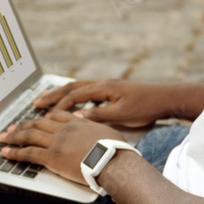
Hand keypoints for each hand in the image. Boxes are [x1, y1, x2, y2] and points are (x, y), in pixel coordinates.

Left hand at [0, 110, 126, 184]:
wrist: (112, 161)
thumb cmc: (115, 150)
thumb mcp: (106, 132)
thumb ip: (95, 129)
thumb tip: (96, 132)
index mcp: (77, 122)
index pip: (55, 116)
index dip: (43, 116)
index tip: (36, 118)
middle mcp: (64, 129)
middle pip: (38, 122)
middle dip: (23, 125)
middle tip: (12, 127)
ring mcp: (57, 142)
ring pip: (30, 135)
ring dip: (14, 136)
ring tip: (3, 138)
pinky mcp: (52, 157)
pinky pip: (29, 153)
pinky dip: (15, 152)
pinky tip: (6, 152)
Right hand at [34, 80, 184, 127]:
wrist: (166, 98)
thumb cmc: (147, 107)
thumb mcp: (122, 114)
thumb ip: (99, 116)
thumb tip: (76, 119)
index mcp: (104, 88)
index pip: (74, 96)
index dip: (58, 106)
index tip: (43, 114)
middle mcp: (103, 84)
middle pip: (72, 88)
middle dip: (53, 96)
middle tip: (36, 103)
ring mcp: (107, 87)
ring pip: (78, 88)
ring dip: (62, 94)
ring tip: (47, 100)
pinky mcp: (112, 91)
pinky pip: (87, 92)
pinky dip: (74, 97)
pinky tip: (70, 103)